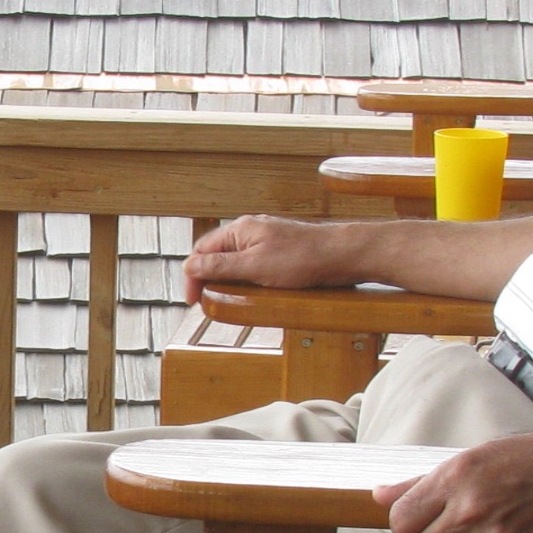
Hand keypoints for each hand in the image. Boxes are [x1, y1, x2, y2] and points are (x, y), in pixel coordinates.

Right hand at [181, 216, 363, 304]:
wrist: (342, 255)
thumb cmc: (302, 259)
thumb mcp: (254, 266)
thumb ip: (220, 266)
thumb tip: (189, 266)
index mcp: (240, 229)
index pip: (202, 250)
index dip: (193, 276)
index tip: (193, 300)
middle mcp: (250, 231)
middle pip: (217, 254)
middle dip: (208, 278)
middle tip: (206, 303)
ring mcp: (266, 239)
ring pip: (235, 260)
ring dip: (226, 280)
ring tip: (225, 300)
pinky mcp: (279, 251)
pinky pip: (252, 264)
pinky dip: (244, 279)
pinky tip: (249, 291)